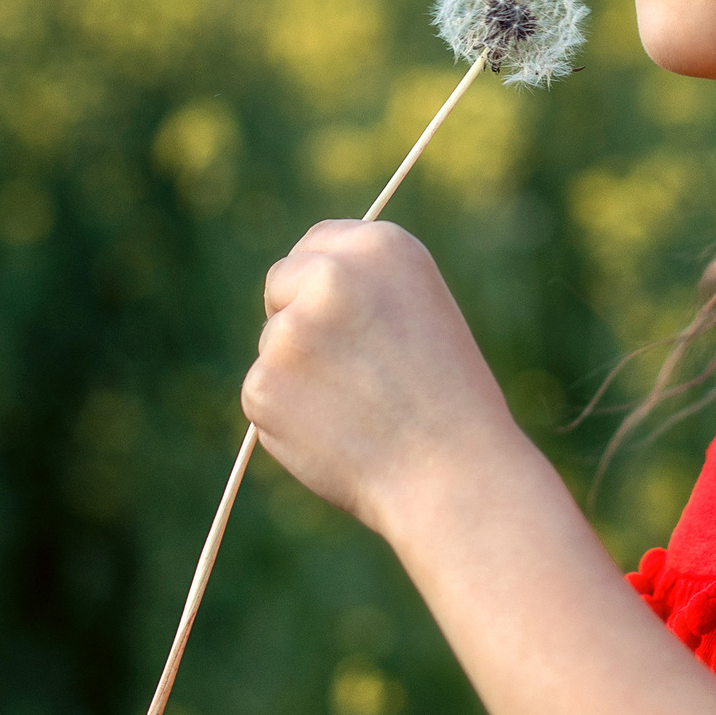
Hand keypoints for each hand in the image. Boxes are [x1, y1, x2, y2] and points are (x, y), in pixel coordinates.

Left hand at [246, 220, 521, 534]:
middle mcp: (331, 275)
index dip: (319, 279)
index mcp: (381, 247)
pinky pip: (263, 394)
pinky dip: (288, 419)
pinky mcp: (264, 383)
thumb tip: (299, 296)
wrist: (452, 472)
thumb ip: (362, 291)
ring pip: (274, 346)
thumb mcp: (422, 313)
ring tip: (360, 411)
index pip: (318, 242)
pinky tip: (337, 435)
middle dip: (295, 316)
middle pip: (281, 283)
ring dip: (299, 375)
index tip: (328, 309)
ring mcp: (291, 329)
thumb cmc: (450, 400)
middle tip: (341, 368)